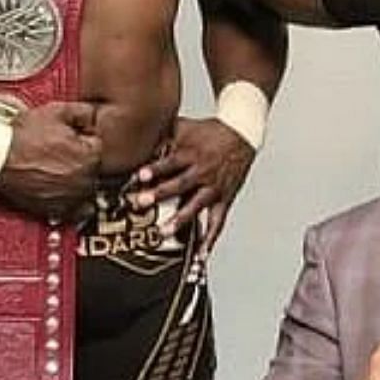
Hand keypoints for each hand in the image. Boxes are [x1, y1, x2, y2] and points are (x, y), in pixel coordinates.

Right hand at [0, 101, 101, 222]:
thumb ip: (83, 112)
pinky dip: (70, 203)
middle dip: (80, 160)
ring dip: (76, 181)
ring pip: (85, 190)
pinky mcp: (55, 210)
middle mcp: (85, 180)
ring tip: (57, 171)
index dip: (82, 140)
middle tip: (59, 152)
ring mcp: (71, 198)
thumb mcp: (57, 112)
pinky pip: (73, 211)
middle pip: (92, 169)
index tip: (68, 139)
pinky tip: (59, 191)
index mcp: (91, 157)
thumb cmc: (24, 136)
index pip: (97, 146)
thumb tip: (94, 117)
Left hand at [130, 116, 254, 249]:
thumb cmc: (209, 131)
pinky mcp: (224, 198)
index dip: (156, 169)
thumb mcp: (185, 126)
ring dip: (180, 219)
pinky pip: (217, 220)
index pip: (171, 162)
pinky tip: (201, 253)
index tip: (141, 176)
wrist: (242, 133)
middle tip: (142, 203)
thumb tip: (137, 131)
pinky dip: (210, 238)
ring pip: (196, 205)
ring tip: (165, 232)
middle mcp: (202, 171)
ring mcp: (213, 187)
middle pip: (180, 184)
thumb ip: (163, 131)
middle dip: (160, 194)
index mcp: (191, 153)